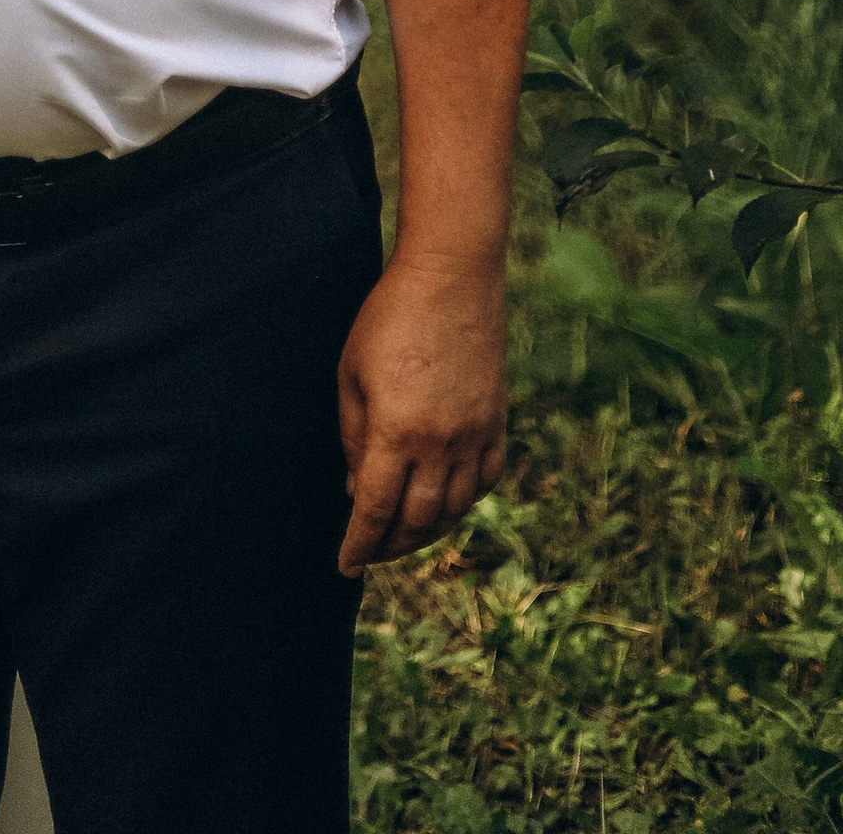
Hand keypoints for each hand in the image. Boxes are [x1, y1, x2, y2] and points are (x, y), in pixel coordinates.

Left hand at [335, 251, 507, 572]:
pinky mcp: (497, 424)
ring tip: (403, 536)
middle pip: (416, 521)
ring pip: (453, 510)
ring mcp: (474, 437)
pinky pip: (483, 483)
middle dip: (389, 546)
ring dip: (426, 532)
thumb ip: (353, 437)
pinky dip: (463, 503)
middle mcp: (439, 444)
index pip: (374, 510)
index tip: (345, 565)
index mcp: (395, 431)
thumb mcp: (352, 373)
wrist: (451, 278)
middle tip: (370, 553)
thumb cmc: (388, 318)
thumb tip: (357, 492)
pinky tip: (446, 504)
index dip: (359, 544)